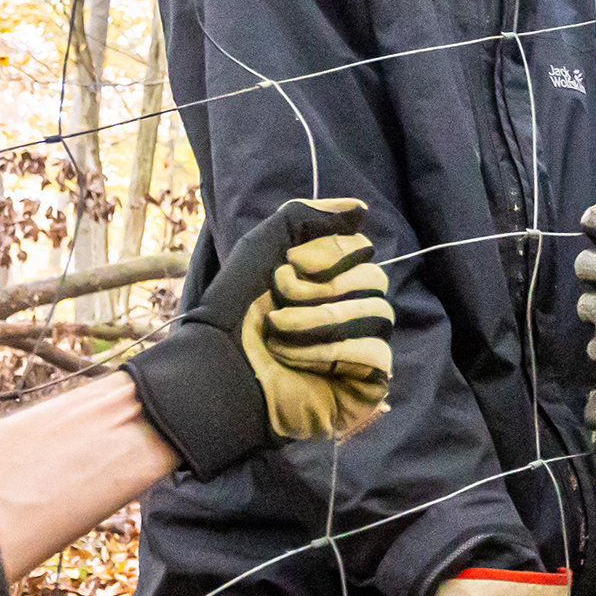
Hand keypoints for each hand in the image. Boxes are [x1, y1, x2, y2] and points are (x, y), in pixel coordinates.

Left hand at [124, 198, 394, 477]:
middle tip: (281, 301)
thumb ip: (308, 215)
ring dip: (321, 320)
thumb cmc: (234, 307)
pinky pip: (376, 353)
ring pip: (378, 313)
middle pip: (375, 281)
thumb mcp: (263, 244)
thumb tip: (362, 210)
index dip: (331, 254)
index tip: (290, 264)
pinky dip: (335, 350)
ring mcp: (361, 349)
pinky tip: (301, 359)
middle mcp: (351, 311)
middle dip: (322, 289)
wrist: (217, 365)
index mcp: (331, 279)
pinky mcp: (365, 385)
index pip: (363, 252)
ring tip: (281, 332)